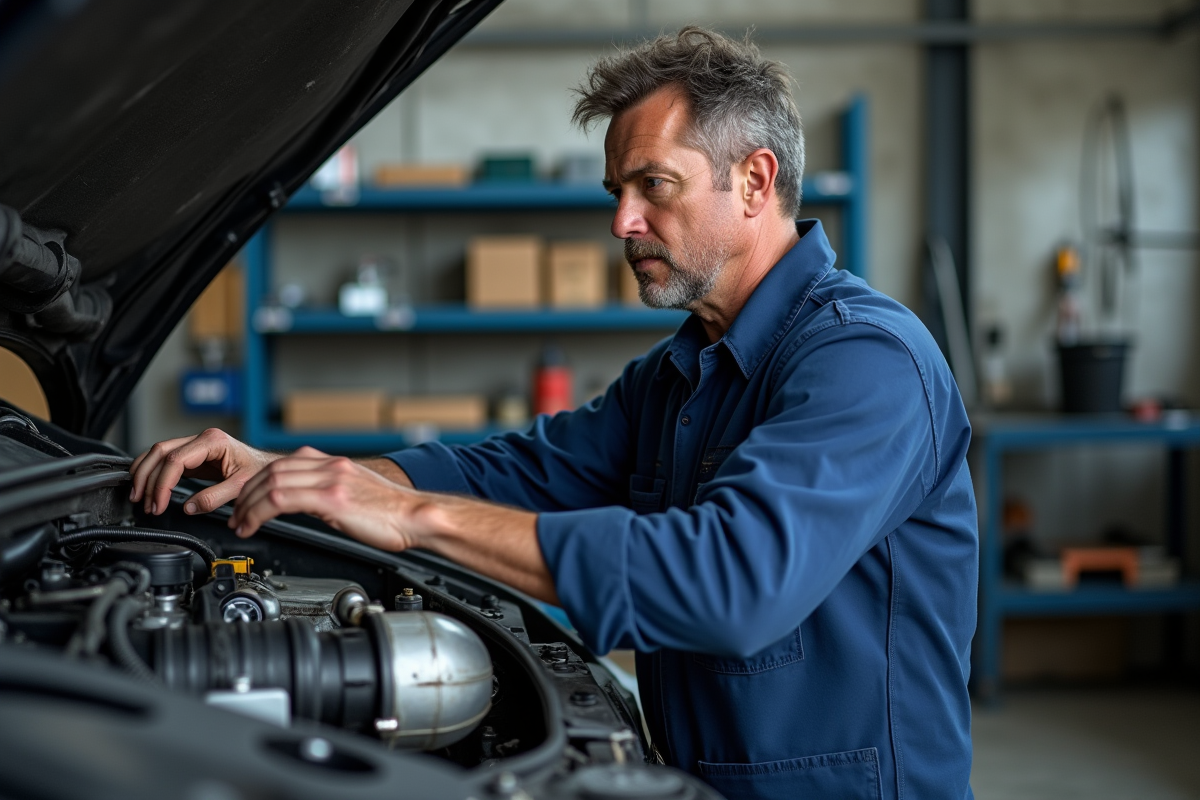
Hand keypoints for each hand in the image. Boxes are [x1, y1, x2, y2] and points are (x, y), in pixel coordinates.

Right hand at [129, 428, 279, 516]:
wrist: (268, 467)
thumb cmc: (259, 471)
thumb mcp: (240, 487)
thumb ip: (214, 498)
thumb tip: (189, 507)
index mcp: (213, 442)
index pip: (175, 460)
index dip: (162, 483)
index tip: (158, 503)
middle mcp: (201, 440)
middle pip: (161, 452)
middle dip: (147, 478)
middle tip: (143, 502)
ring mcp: (196, 445)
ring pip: (158, 453)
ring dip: (145, 474)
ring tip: (139, 496)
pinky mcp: (193, 455)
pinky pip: (166, 460)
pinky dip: (153, 472)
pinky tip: (147, 486)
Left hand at [230, 447, 557, 603]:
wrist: (421, 518)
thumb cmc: (394, 517)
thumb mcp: (354, 500)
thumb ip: (327, 498)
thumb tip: (304, 511)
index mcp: (334, 465)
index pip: (282, 465)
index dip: (256, 484)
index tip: (245, 504)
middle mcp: (329, 466)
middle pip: (270, 469)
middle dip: (244, 493)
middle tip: (233, 516)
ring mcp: (330, 479)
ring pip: (270, 480)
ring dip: (246, 504)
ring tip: (239, 524)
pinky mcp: (332, 497)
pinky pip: (280, 498)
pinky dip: (258, 512)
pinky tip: (252, 526)